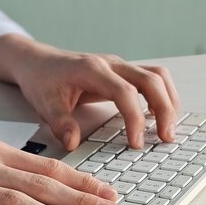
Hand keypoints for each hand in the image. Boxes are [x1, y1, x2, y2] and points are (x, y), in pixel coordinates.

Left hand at [0, 34, 179, 149]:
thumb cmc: (41, 80)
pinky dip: (161, 96)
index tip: (136, 143)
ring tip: (168, 129)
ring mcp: (118, 66)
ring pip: (157, 76)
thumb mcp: (43, 103)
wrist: (37, 62)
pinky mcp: (121, 72)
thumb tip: (72, 143)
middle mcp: (110, 64)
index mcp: (91, 70)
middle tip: (166, 138)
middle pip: (151, 80)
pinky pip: (151, 79)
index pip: (124, 92)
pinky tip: (159, 116)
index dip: (134, 118)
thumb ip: (59, 122)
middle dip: (164, 110)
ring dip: (168, 101)